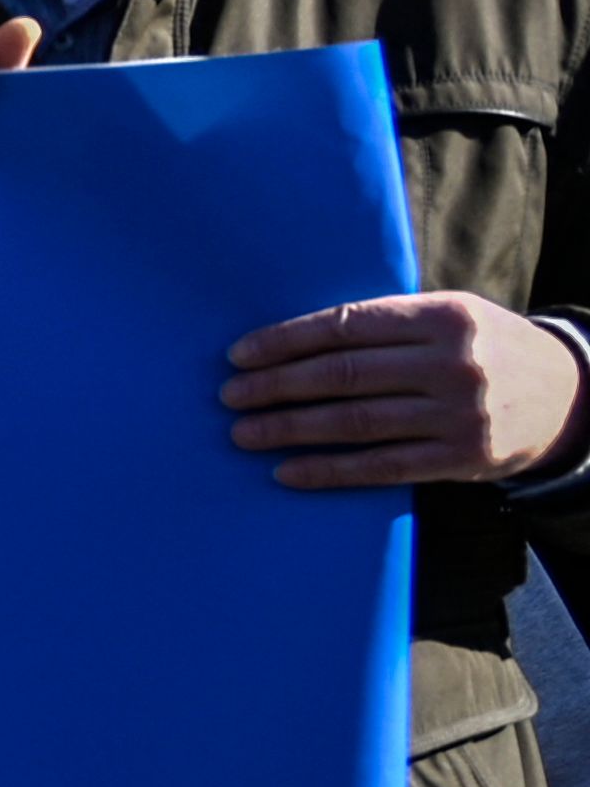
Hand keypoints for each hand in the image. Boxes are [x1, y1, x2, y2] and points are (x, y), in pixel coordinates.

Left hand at [223, 293, 589, 488]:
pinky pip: (380, 467)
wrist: (569, 396)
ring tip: (243, 433)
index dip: (287, 342)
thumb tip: (296, 339)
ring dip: (290, 429)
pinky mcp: (460, 459)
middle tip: (230, 396)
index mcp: (444, 318)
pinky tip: (287, 471)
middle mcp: (452, 365)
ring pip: (355, 423)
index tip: (240, 354)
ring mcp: (457, 415)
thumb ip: (388, 323)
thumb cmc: (487, 349)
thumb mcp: (451, 316)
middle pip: (343, 376)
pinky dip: (328, 470)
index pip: (347, 327)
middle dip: (277, 386)